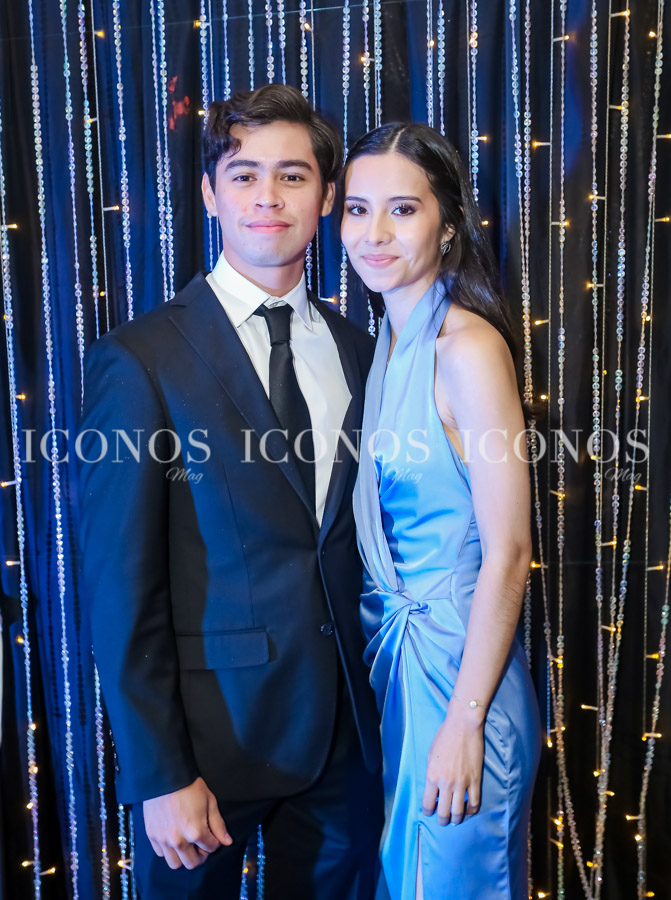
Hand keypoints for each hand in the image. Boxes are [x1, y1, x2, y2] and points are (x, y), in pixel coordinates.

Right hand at [143, 776, 232, 869]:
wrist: (165, 776)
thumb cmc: (189, 786)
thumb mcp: (209, 801)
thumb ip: (218, 824)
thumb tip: (227, 841)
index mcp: (195, 832)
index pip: (211, 849)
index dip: (214, 842)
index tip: (212, 835)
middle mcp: (179, 840)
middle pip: (193, 863)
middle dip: (201, 855)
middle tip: (201, 844)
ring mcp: (163, 840)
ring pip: (175, 864)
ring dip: (184, 857)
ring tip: (187, 844)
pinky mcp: (152, 836)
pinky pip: (161, 854)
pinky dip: (169, 850)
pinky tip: (174, 838)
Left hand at [421, 702, 484, 825]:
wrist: (463, 725)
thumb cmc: (444, 736)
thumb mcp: (431, 755)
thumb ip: (432, 773)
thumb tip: (434, 788)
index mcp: (432, 776)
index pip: (428, 804)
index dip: (428, 811)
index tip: (430, 812)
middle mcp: (446, 783)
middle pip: (443, 812)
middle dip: (442, 820)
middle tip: (443, 821)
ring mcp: (462, 783)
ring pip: (459, 812)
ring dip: (456, 819)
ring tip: (455, 819)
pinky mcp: (475, 780)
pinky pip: (475, 803)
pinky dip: (471, 811)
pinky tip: (468, 810)